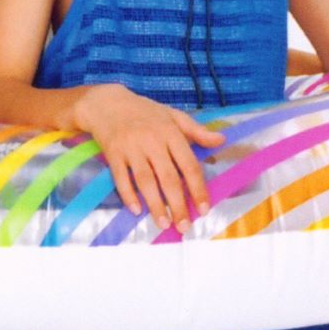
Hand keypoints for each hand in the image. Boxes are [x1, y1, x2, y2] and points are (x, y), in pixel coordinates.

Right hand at [75, 84, 224, 232]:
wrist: (107, 103)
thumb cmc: (145, 112)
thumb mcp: (173, 115)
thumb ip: (197, 131)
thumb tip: (221, 140)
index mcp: (170, 132)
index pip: (188, 165)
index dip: (197, 188)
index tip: (204, 209)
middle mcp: (152, 141)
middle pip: (168, 177)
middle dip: (178, 204)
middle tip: (184, 226)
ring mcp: (131, 148)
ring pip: (145, 181)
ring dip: (155, 204)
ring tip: (164, 223)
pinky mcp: (113, 153)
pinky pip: (121, 178)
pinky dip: (128, 195)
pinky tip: (136, 210)